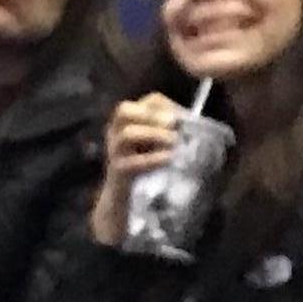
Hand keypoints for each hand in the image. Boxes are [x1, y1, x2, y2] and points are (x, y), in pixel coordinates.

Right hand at [90, 94, 184, 247]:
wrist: (122, 199)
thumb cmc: (142, 168)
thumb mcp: (153, 144)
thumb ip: (166, 131)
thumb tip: (188, 121)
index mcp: (124, 123)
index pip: (143, 102)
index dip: (163, 105)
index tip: (180, 117)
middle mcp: (114, 133)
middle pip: (124, 110)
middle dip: (151, 115)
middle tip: (173, 124)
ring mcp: (114, 152)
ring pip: (127, 134)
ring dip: (154, 134)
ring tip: (173, 142)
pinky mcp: (118, 172)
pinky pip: (133, 163)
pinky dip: (153, 159)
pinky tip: (169, 159)